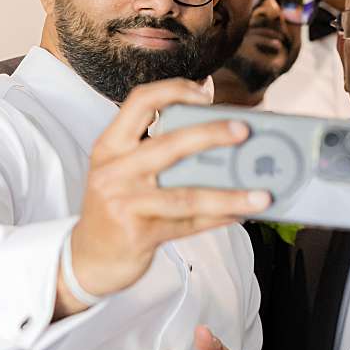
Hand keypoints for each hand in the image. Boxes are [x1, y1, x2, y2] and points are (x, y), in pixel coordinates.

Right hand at [60, 80, 271, 316]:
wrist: (88, 260)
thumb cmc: (116, 208)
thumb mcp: (122, 172)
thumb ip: (156, 151)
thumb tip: (219, 136)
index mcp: (110, 146)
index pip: (139, 102)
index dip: (173, 90)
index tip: (205, 94)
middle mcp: (114, 171)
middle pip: (169, 145)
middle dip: (212, 135)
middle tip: (244, 131)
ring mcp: (124, 204)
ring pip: (186, 195)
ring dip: (229, 195)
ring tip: (262, 194)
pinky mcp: (138, 234)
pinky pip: (189, 224)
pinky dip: (219, 219)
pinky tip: (242, 214)